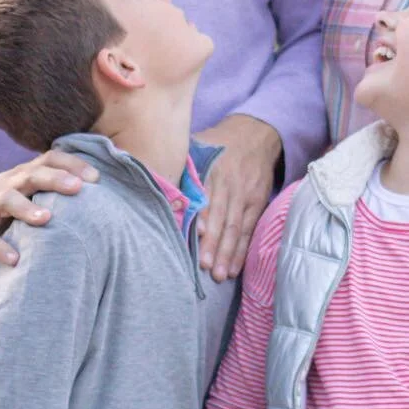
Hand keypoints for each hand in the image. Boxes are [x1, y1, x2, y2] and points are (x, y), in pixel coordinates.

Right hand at [0, 151, 97, 261]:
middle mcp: (7, 184)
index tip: (97, 178)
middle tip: (78, 188)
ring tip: (46, 219)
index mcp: (23, 175)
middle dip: (55, 179)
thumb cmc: (2, 207)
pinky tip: (14, 259)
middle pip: (31, 174)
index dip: (73, 164)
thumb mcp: (26, 194)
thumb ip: (53, 191)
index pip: (49, 159)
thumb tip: (101, 196)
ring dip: (26, 208)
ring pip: (6, 199)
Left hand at [194, 114, 280, 281]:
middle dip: (213, 243)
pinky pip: (248, 230)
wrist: (255, 134)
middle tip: (205, 266)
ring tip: (220, 275)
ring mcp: (245, 196)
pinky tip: (235, 268)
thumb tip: (150, 178)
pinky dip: (242, 251)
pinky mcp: (257, 203)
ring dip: (228, 253)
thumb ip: (179, 164)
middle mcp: (230, 185)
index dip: (202, 217)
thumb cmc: (217, 143)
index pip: (206, 197)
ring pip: (236, 228)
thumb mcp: (198, 144)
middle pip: (221, 217)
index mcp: (212, 170)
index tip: (194, 236)